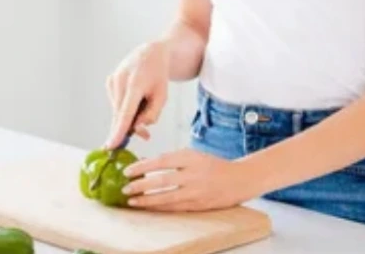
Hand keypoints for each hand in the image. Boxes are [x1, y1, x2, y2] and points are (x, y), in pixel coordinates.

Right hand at [104, 40, 171, 147]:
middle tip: (145, 134)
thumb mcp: (163, 96)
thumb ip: (152, 114)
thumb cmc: (158, 75)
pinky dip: (125, 107)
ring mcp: (112, 80)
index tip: (111, 145)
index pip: (125, 112)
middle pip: (120, 114)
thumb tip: (137, 127)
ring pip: (117, 111)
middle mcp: (119, 80)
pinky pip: (116, 104)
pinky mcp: (109, 82)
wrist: (150, 53)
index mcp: (135, 83)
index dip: (118, 130)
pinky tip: (135, 98)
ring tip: (144, 104)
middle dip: (130, 127)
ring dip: (129, 116)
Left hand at [121, 149, 255, 211]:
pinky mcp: (199, 205)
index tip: (127, 170)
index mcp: (190, 157)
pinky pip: (175, 207)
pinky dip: (160, 207)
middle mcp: (193, 174)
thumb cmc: (212, 165)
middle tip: (125, 187)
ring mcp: (196, 191)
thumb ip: (171, 160)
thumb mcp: (193, 155)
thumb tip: (145, 164)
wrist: (239, 179)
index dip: (142, 166)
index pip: (161, 161)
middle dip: (140, 185)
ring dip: (147, 200)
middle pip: (161, 180)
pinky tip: (148, 207)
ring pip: (166, 197)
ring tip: (131, 201)